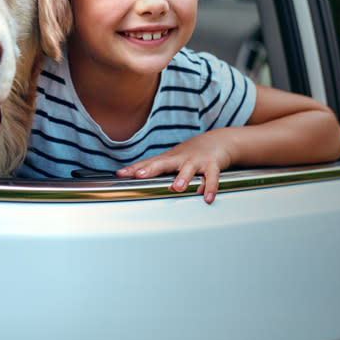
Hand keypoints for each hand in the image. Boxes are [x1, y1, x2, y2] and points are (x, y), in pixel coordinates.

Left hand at [116, 130, 234, 203]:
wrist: (218, 141)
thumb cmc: (190, 154)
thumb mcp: (171, 159)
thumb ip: (153, 168)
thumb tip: (127, 176)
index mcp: (169, 159)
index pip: (149, 163)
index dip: (134, 169)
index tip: (121, 174)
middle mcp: (180, 159)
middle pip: (164, 163)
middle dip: (152, 169)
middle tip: (140, 175)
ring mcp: (196, 161)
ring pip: (188, 169)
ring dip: (183, 178)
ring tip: (177, 188)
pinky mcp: (212, 165)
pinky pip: (212, 177)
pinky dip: (211, 187)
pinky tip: (207, 197)